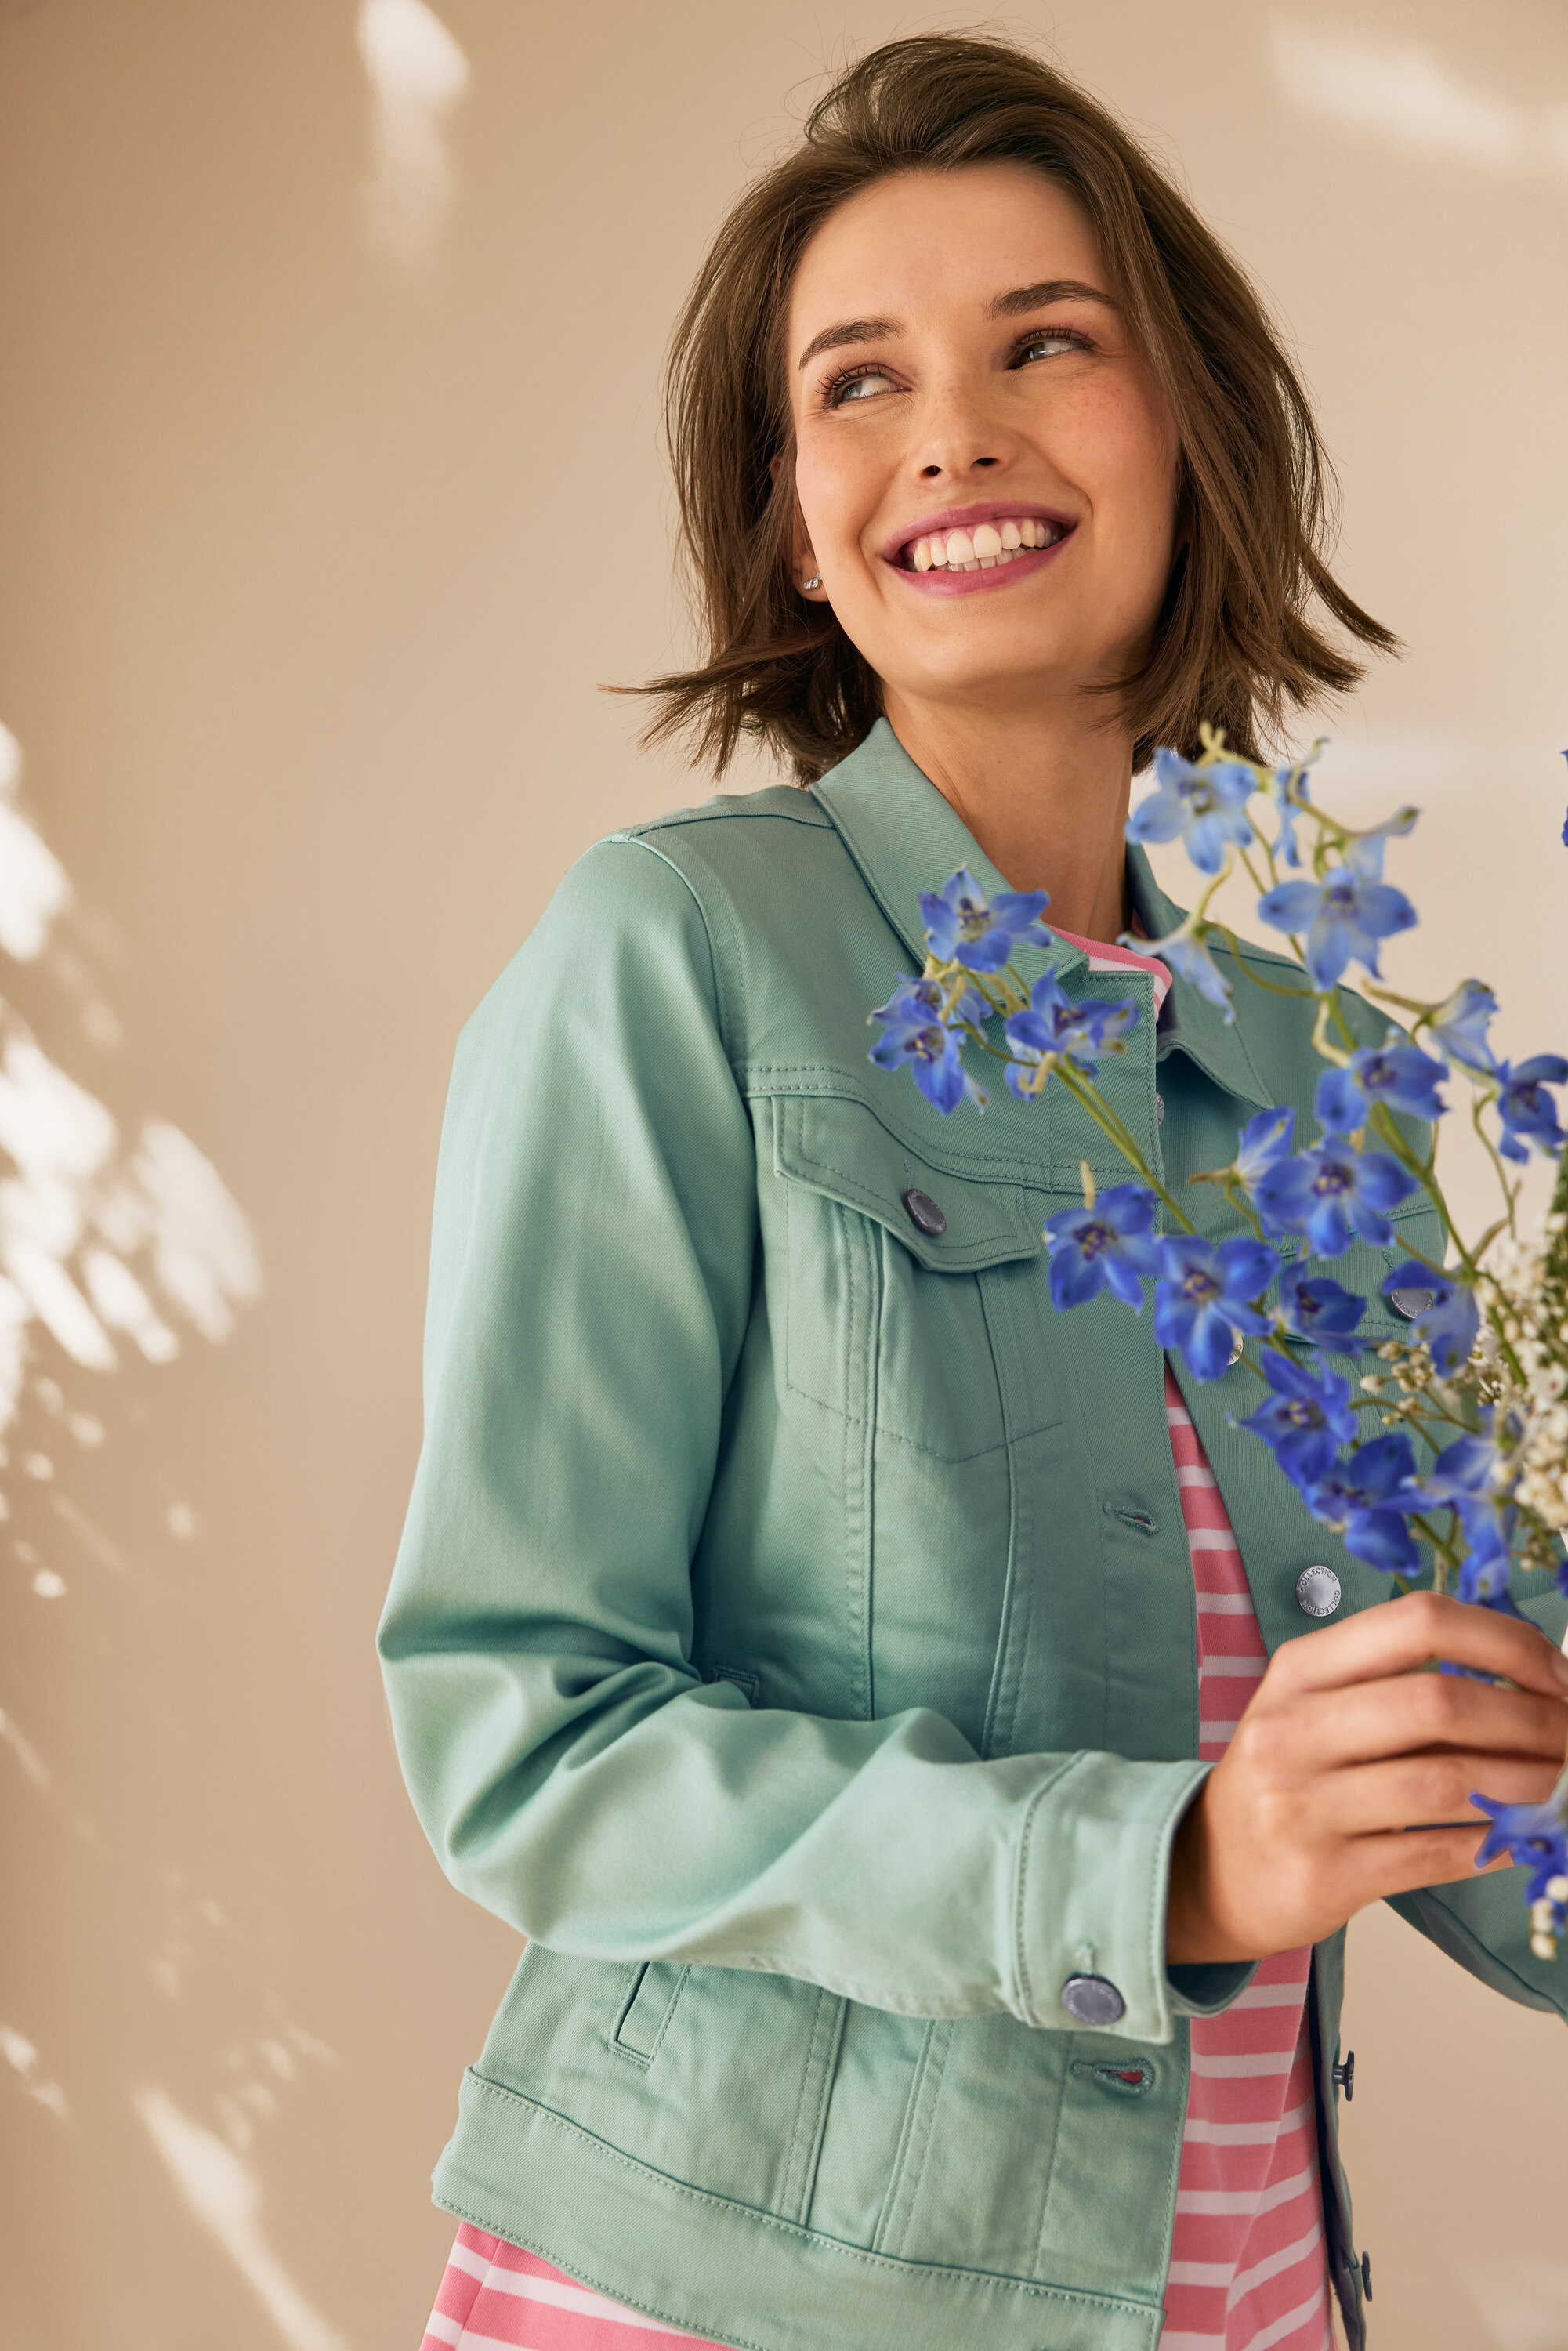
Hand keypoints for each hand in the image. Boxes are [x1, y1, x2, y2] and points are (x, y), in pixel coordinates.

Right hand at [1167, 1591, 1567, 1964]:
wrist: (1210, 1868)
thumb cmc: (1288, 1776)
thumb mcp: (1316, 1708)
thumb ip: (1401, 1685)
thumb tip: (1533, 1682)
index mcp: (1300, 1670)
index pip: (1416, 1622)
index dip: (1504, 1641)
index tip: (1558, 1673)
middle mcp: (1293, 1729)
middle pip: (1437, 1702)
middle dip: (1532, 1720)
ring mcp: (1303, 1805)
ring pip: (1449, 1783)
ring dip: (1531, 1785)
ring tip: (1565, 1786)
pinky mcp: (1325, 1875)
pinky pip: (1439, 1854)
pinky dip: (1499, 1843)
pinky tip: (1526, 1836)